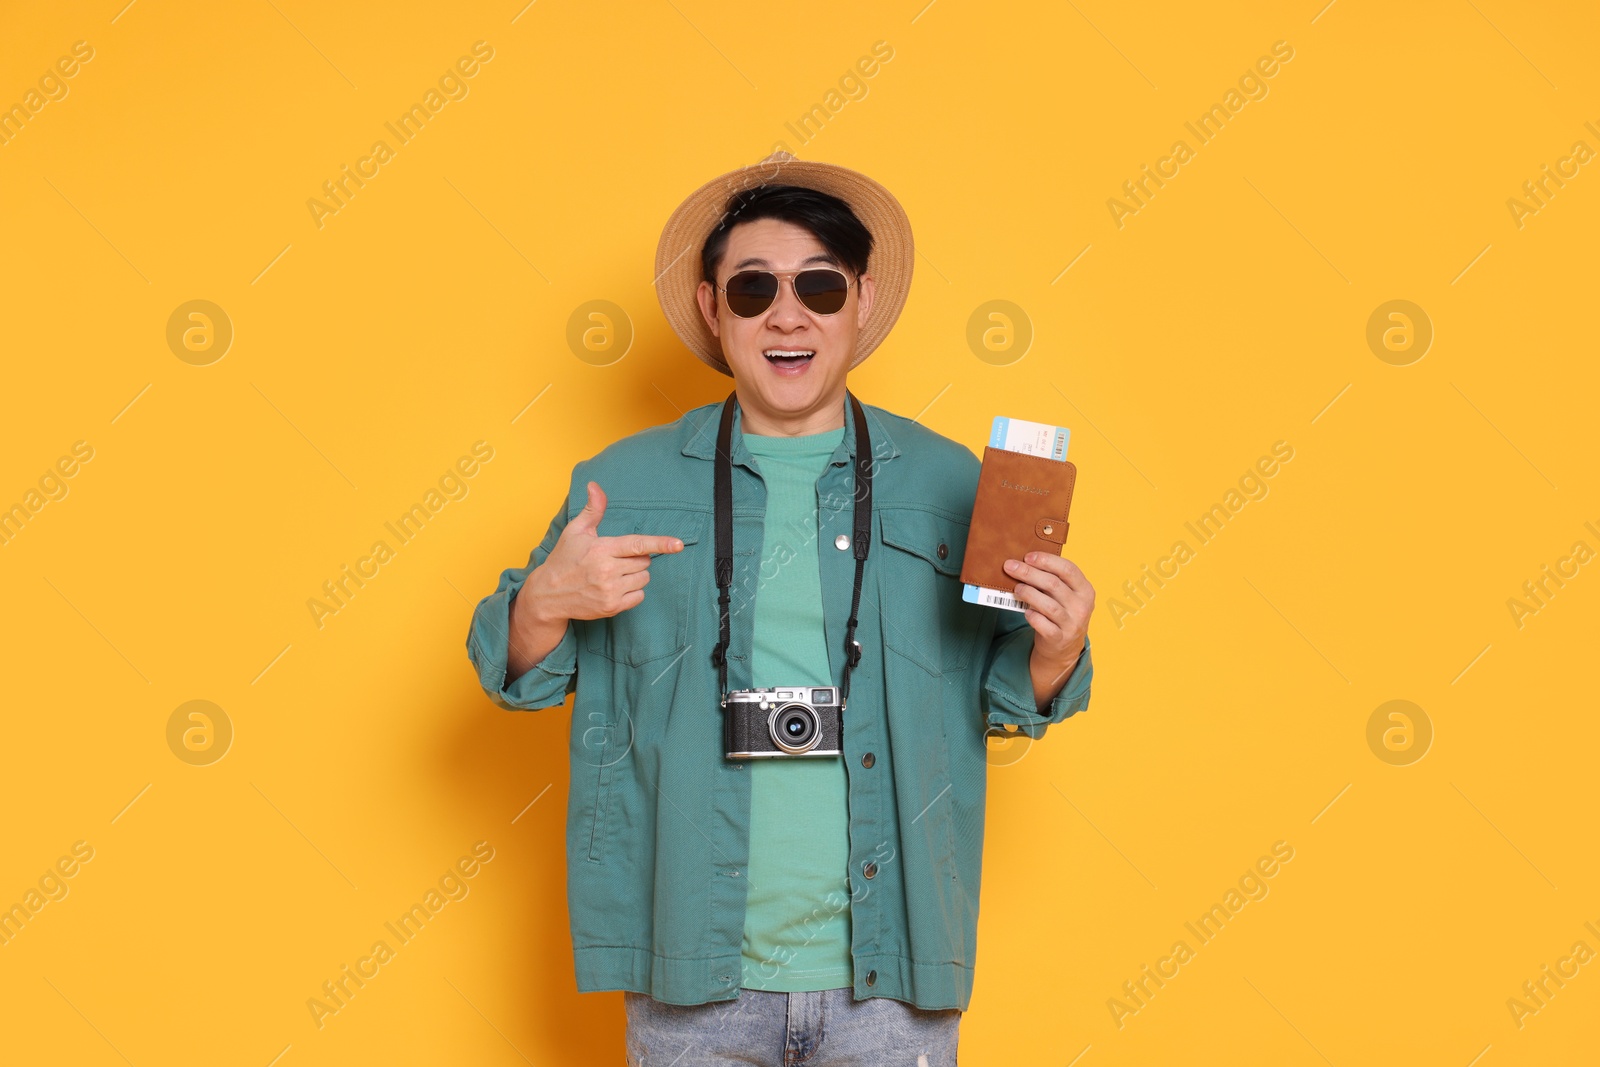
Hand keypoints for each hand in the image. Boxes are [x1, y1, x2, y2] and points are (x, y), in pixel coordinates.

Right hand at [518, 481, 685, 626]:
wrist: (548, 595)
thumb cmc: (564, 559)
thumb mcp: (576, 531)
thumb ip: (592, 509)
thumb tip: (595, 485)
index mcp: (601, 549)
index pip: (637, 544)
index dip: (660, 543)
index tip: (678, 545)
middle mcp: (607, 571)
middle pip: (644, 562)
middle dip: (636, 559)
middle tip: (615, 559)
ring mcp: (610, 591)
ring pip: (643, 579)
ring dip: (635, 575)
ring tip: (614, 574)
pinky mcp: (612, 608)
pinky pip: (639, 596)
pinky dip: (633, 592)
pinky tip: (615, 588)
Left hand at [1003, 552, 1094, 699]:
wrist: (1065, 647)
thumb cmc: (1062, 612)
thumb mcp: (1066, 595)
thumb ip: (1053, 580)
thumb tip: (1024, 562)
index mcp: (1085, 590)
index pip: (1068, 569)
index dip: (1046, 560)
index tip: (1028, 556)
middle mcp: (1082, 606)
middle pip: (1053, 584)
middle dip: (1029, 573)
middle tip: (1010, 567)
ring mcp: (1072, 624)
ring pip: (1048, 605)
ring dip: (1028, 593)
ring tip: (1017, 588)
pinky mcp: (1060, 639)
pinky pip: (1044, 625)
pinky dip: (1033, 617)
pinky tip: (1026, 611)